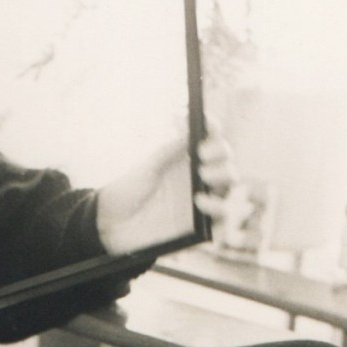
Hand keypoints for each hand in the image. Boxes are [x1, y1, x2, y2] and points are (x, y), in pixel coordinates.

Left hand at [96, 127, 237, 255]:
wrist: (116, 223)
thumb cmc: (129, 191)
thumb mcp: (147, 168)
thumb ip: (169, 150)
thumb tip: (191, 128)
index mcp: (186, 158)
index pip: (209, 138)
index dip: (212, 127)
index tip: (208, 122)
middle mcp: (199, 176)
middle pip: (225, 159)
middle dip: (220, 151)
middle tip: (202, 153)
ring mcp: (203, 198)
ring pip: (230, 183)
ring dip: (224, 174)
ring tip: (203, 174)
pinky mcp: (202, 223)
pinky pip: (223, 215)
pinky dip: (218, 206)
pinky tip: (199, 201)